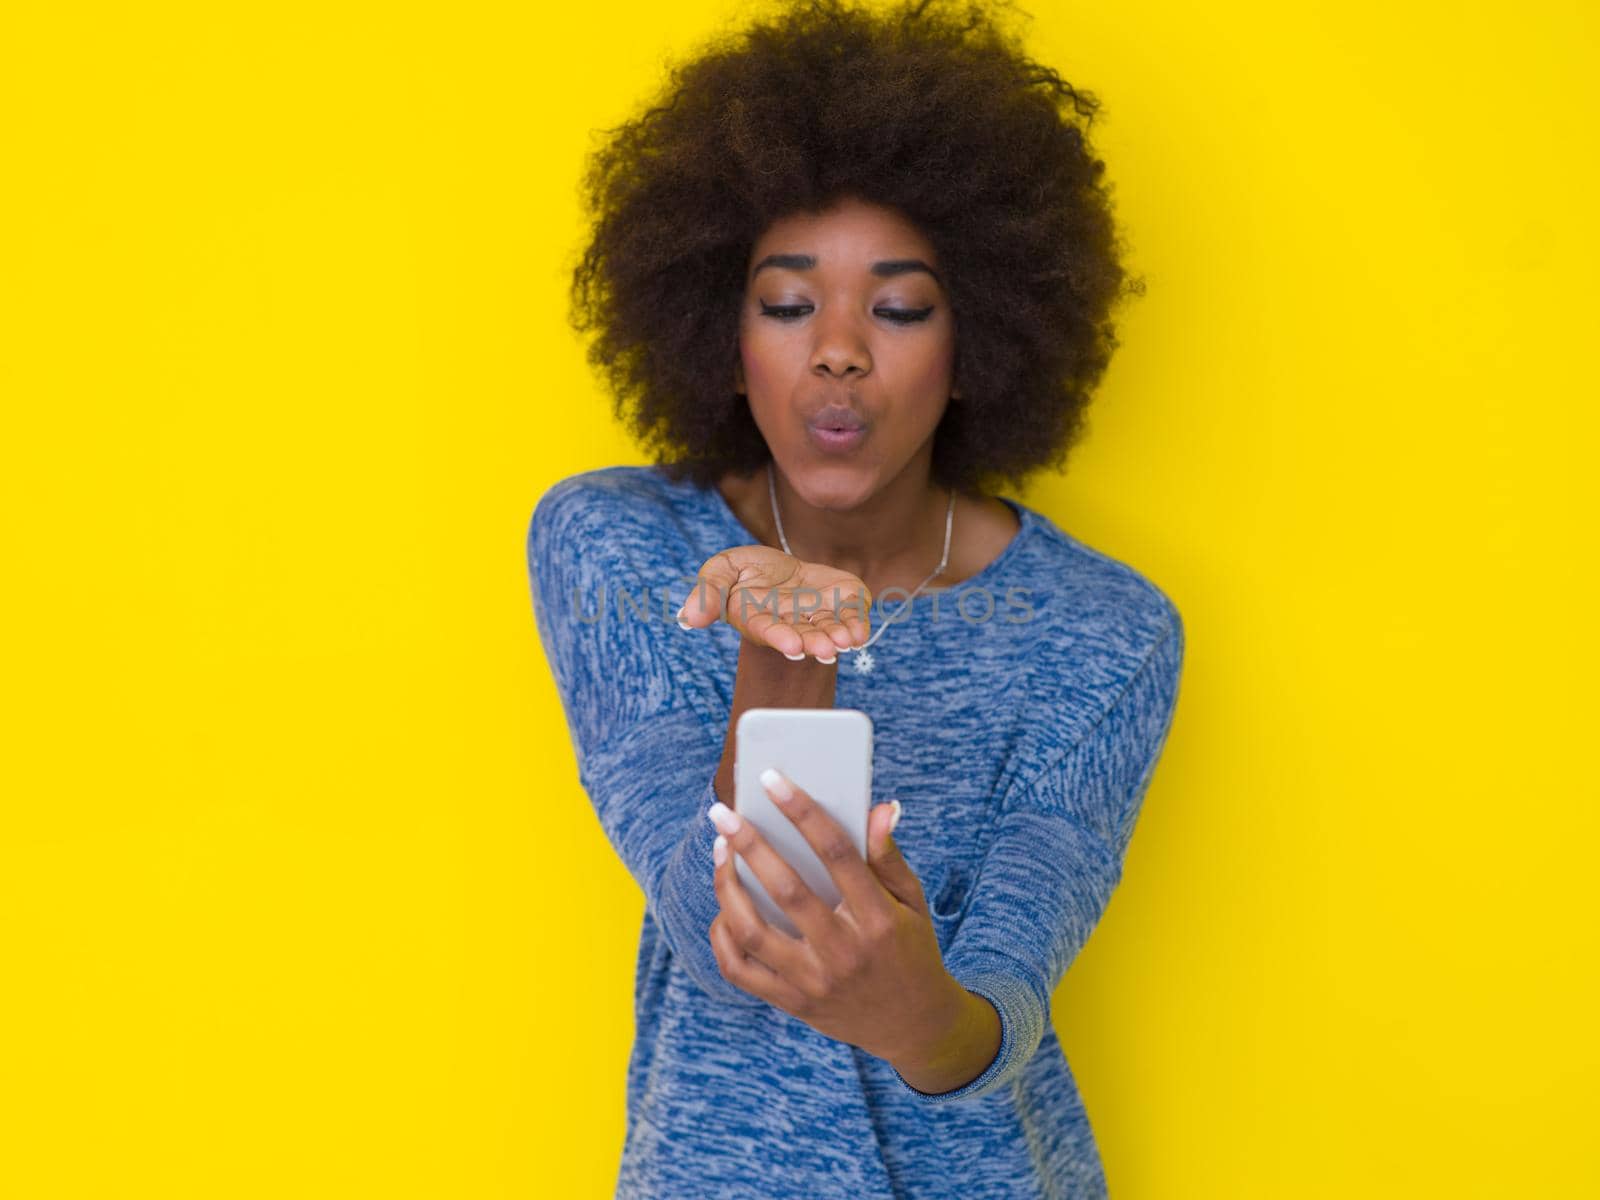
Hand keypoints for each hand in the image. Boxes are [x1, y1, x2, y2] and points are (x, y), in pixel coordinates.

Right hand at [676, 545, 871, 661]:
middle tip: (826, 649)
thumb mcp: (722, 570)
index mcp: (759, 619)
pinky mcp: (841, 604)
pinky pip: (851, 617)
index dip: (780, 638)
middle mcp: (790, 623)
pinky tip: (860, 633)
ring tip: (846, 641)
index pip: (767, 630)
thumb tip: (688, 619)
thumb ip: (708, 592)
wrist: (782, 566)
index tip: (792, 646)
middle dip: (814, 643)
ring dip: (838, 638)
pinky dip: (857, 625)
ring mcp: (818, 617)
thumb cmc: (748, 571)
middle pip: (802, 636)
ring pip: (828, 631)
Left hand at [705, 771, 997, 1087]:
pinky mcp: (793, 1003)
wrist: (913, 1026)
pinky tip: (723, 908)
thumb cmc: (910, 949)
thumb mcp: (913, 902)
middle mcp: (844, 950)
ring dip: (727, 887)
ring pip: (753, 931)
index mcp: (878, 917)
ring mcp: (814, 981)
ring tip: (719, 853)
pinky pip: (740, 971)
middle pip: (786, 890)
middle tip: (722, 812)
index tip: (772, 780)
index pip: (837, 853)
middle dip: (749, 844)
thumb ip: (889, 856)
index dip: (802, 811)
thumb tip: (879, 806)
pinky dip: (722, 937)